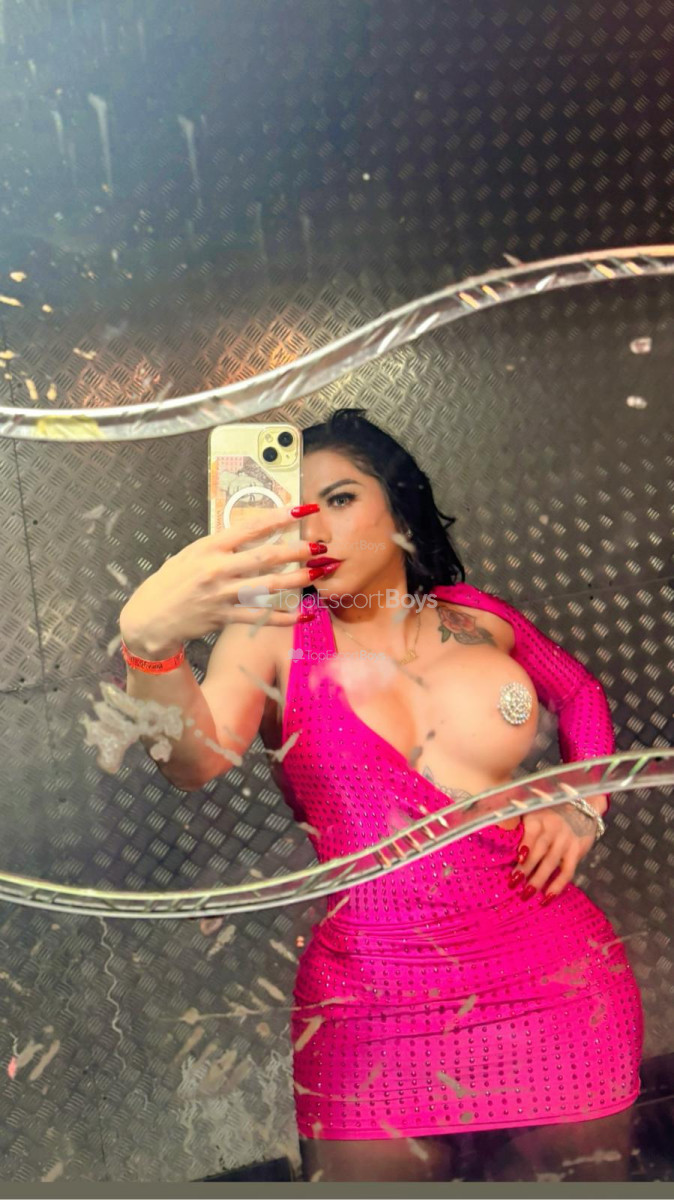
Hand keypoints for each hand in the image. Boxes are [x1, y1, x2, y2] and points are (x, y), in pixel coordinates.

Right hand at [119, 503, 322, 654]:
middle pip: (265, 557)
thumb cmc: (171, 581)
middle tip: (320, 546)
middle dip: (296, 550)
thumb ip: (220, 545)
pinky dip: (283, 617)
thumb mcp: (191, 554)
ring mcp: (221, 594)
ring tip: (319, 572)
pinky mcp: (223, 617)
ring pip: (267, 586)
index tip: (302, 508)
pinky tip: (303, 614)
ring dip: (297, 579)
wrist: (149, 617)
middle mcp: (217, 569)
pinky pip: (259, 617)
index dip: (278, 516)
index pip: (250, 527)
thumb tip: (251, 533)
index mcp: (209, 547)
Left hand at [509, 799, 601, 901]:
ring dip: (539, 879)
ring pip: (552, 861)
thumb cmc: (547, 817)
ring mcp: (567, 839)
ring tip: (527, 894)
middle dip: (527, 867)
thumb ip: (521, 829)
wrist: (580, 810)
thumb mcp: (533, 815)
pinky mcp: (577, 850)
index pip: (533, 830)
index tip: (517, 857)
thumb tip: (501, 853)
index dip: (526, 843)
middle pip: (540, 849)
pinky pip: (568, 871)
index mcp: (539, 817)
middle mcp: (554, 826)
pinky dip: (558, 885)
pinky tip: (548, 897)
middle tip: (514, 883)